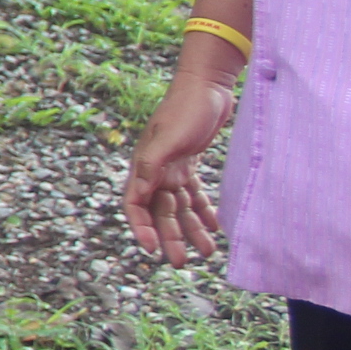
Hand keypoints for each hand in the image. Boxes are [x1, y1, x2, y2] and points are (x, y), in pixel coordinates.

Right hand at [124, 67, 238, 267]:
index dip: (140, 228)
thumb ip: (152, 164)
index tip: (152, 249)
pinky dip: (203, 211)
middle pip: (160, 212)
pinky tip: (215, 227)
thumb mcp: (169, 137)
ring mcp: (173, 168)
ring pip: (179, 207)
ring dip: (190, 229)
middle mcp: (156, 171)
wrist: (208, 86)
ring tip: (207, 252)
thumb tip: (139, 193)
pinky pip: (195, 195)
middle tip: (182, 262)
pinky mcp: (190, 164)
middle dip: (170, 237)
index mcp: (145, 166)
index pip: (135, 204)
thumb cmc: (186, 109)